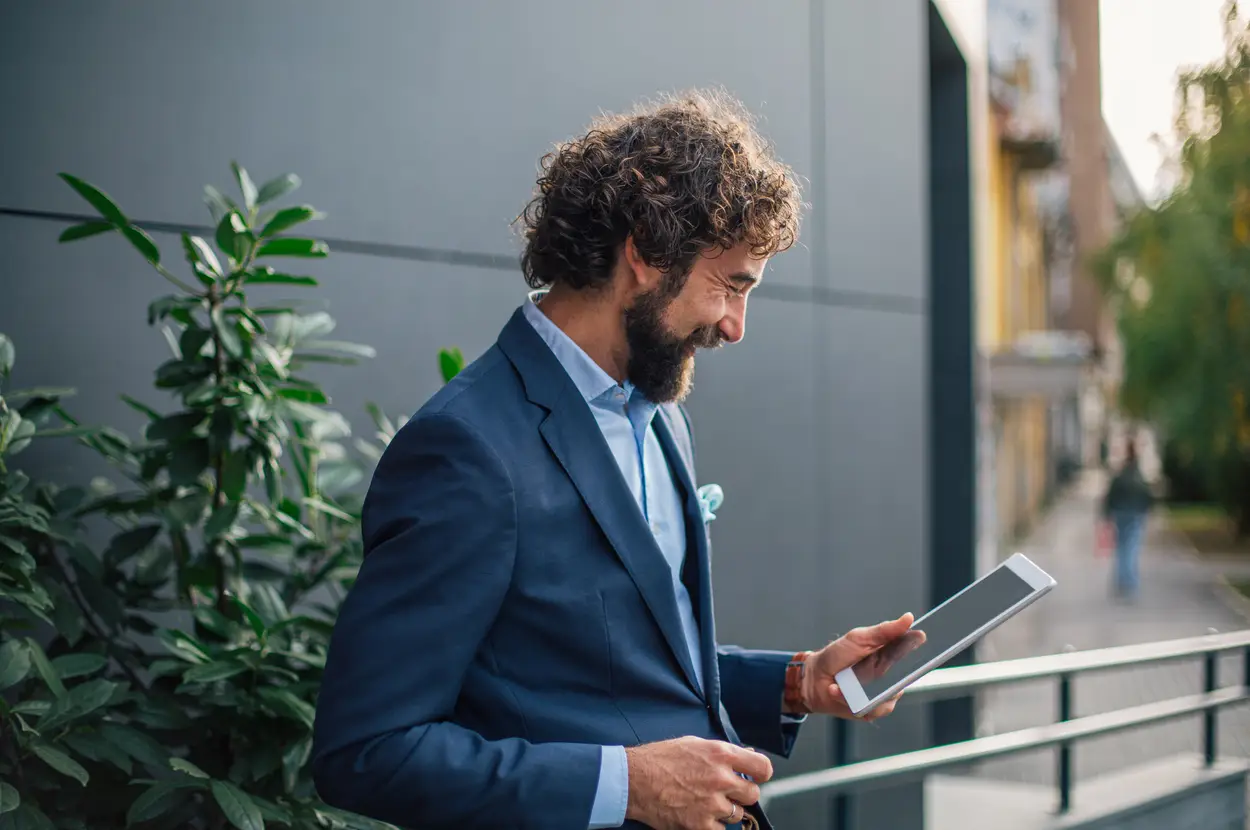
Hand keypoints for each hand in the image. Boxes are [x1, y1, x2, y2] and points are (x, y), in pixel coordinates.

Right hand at [625, 736, 771, 829]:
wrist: (634, 780)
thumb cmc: (660, 758)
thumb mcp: (693, 743)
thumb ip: (722, 752)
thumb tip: (745, 754)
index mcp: (721, 754)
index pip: (763, 767)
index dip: (761, 773)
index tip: (755, 776)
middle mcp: (721, 779)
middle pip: (753, 794)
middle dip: (742, 794)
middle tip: (727, 792)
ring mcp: (712, 804)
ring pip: (738, 814)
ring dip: (727, 811)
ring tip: (707, 803)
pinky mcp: (701, 825)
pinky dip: (713, 826)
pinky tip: (700, 815)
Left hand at [800, 614, 922, 720]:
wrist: (813, 677)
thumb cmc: (837, 656)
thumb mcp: (860, 638)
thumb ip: (885, 630)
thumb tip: (908, 618)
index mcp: (891, 660)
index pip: (914, 661)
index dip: (920, 658)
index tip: (919, 654)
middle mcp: (890, 680)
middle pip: (903, 682)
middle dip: (887, 677)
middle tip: (868, 670)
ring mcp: (881, 697)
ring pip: (887, 698)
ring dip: (863, 690)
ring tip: (842, 682)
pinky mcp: (869, 712)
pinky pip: (870, 710)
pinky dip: (850, 701)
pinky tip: (837, 692)